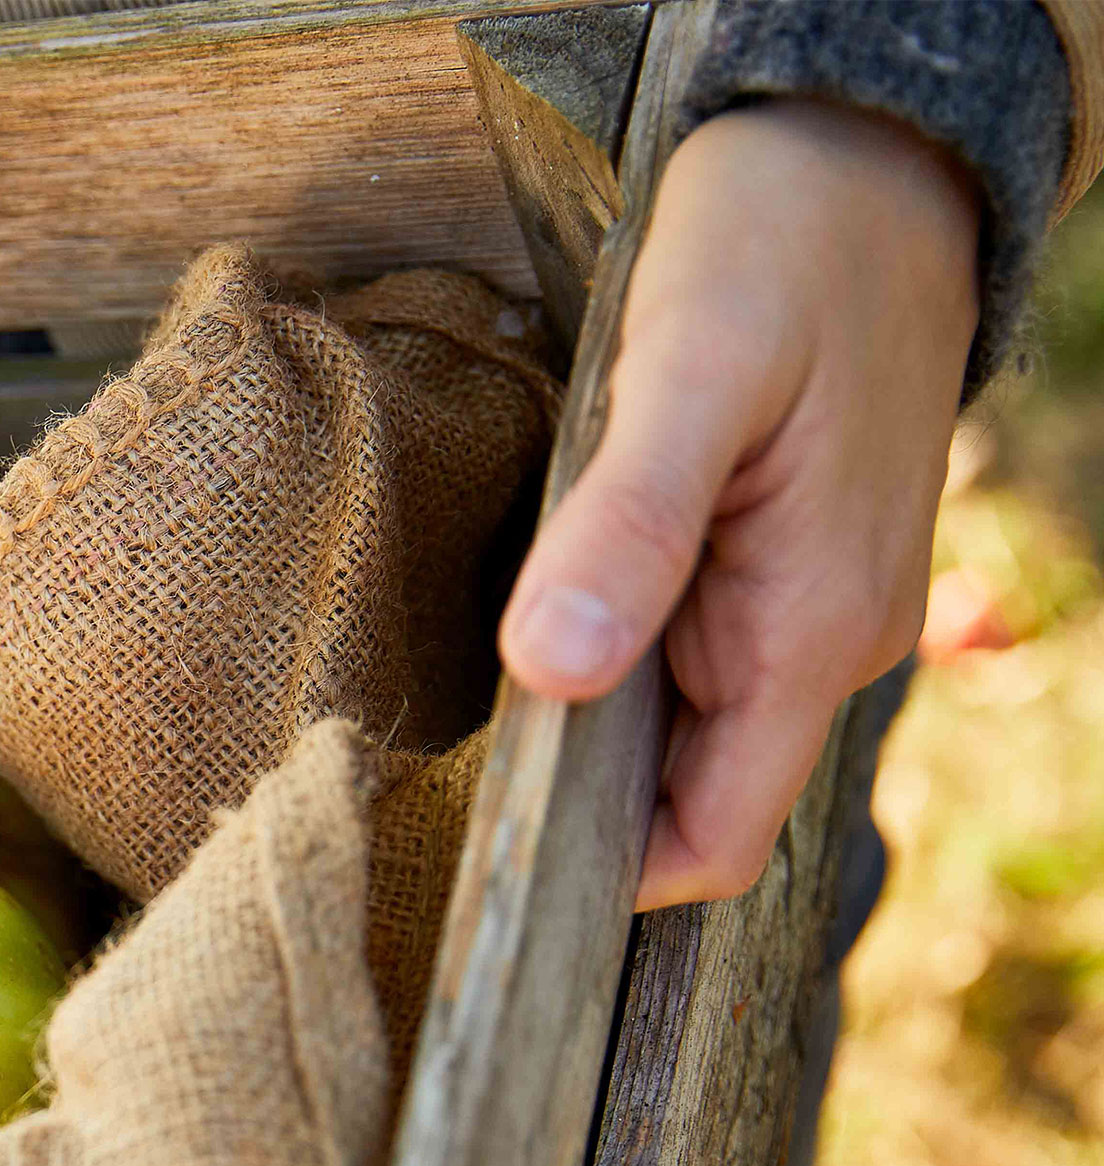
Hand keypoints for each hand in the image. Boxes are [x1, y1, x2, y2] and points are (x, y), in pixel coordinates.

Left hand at [497, 101, 979, 908]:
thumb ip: (627, 528)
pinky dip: (606, 659)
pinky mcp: (777, 566)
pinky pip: (684, 657)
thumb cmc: (783, 243)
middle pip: (683, 800)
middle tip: (423, 790)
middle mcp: (820, 645)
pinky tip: (529, 625)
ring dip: (579, 731)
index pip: (711, 846)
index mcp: (810, 634)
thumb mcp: (690, 371)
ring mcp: (804, 608)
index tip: (475, 858)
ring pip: (676, 732)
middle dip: (568, 810)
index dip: (601, 880)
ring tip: (454, 715)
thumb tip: (550, 673)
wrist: (872, 154)